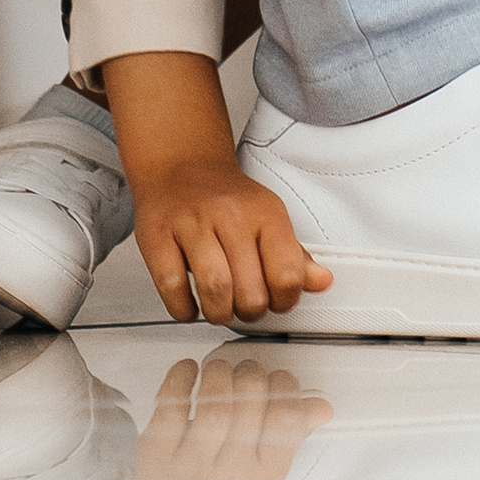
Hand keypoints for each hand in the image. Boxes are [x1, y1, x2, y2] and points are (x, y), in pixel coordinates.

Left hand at [100, 350, 332, 479]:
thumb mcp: (262, 464)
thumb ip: (293, 431)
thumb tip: (322, 405)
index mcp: (264, 474)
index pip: (287, 417)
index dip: (285, 386)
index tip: (276, 378)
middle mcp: (230, 472)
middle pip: (250, 401)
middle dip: (250, 373)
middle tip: (245, 372)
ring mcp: (190, 464)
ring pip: (214, 404)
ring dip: (219, 372)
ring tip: (218, 369)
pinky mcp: (156, 453)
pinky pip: (171, 405)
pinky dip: (180, 377)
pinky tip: (188, 370)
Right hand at [105, 47, 334, 322]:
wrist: (181, 166)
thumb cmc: (226, 198)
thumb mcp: (268, 218)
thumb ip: (294, 255)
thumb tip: (322, 281)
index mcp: (265, 213)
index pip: (288, 273)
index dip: (285, 300)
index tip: (277, 302)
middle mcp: (230, 216)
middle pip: (251, 290)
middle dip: (250, 311)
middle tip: (245, 307)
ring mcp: (191, 225)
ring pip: (215, 290)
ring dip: (219, 313)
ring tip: (220, 308)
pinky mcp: (157, 236)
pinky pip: (172, 286)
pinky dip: (183, 308)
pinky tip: (190, 305)